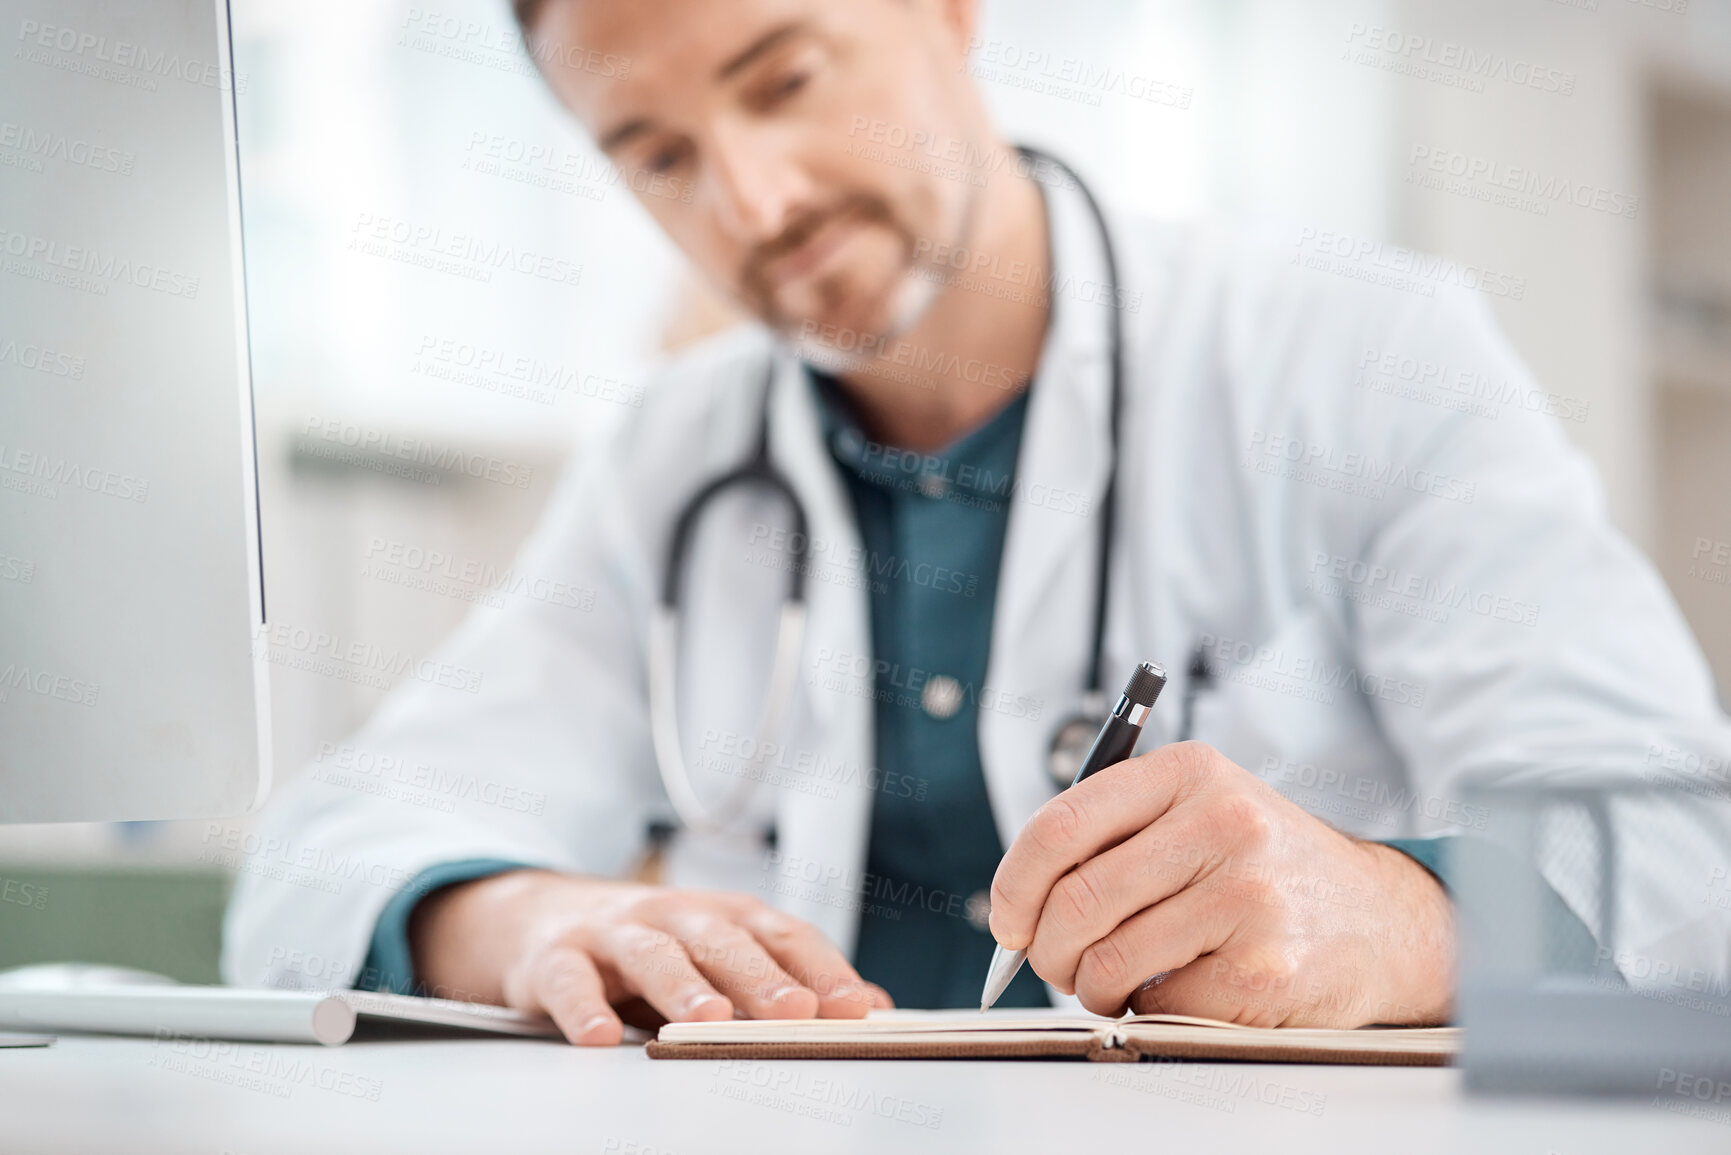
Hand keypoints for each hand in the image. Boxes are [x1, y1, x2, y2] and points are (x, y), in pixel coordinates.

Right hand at [410, 870, 889, 1044]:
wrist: (542, 917)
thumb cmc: (650, 943)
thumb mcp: (719, 953)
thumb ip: (788, 977)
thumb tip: (876, 1005)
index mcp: (723, 915)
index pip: (783, 934)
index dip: (822, 967)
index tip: (858, 1006)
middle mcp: (675, 915)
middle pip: (724, 941)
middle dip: (762, 977)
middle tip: (796, 1011)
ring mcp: (615, 932)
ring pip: (652, 954)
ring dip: (683, 986)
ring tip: (708, 1021)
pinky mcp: (557, 957)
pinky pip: (571, 983)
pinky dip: (584, 1008)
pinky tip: (601, 1038)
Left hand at [988, 742, 1453, 1025]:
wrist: (1381, 920)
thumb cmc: (1269, 869)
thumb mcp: (1200, 812)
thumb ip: (1115, 836)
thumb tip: (1018, 905)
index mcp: (1190, 773)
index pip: (1061, 825)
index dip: (1014, 883)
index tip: (1008, 920)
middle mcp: (1222, 823)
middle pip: (1075, 901)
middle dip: (1046, 950)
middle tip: (1054, 965)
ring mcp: (1247, 895)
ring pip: (1108, 961)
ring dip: (1091, 988)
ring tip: (1113, 982)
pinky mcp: (1264, 967)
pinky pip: (1158, 1003)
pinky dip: (1149, 1009)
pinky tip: (1178, 988)